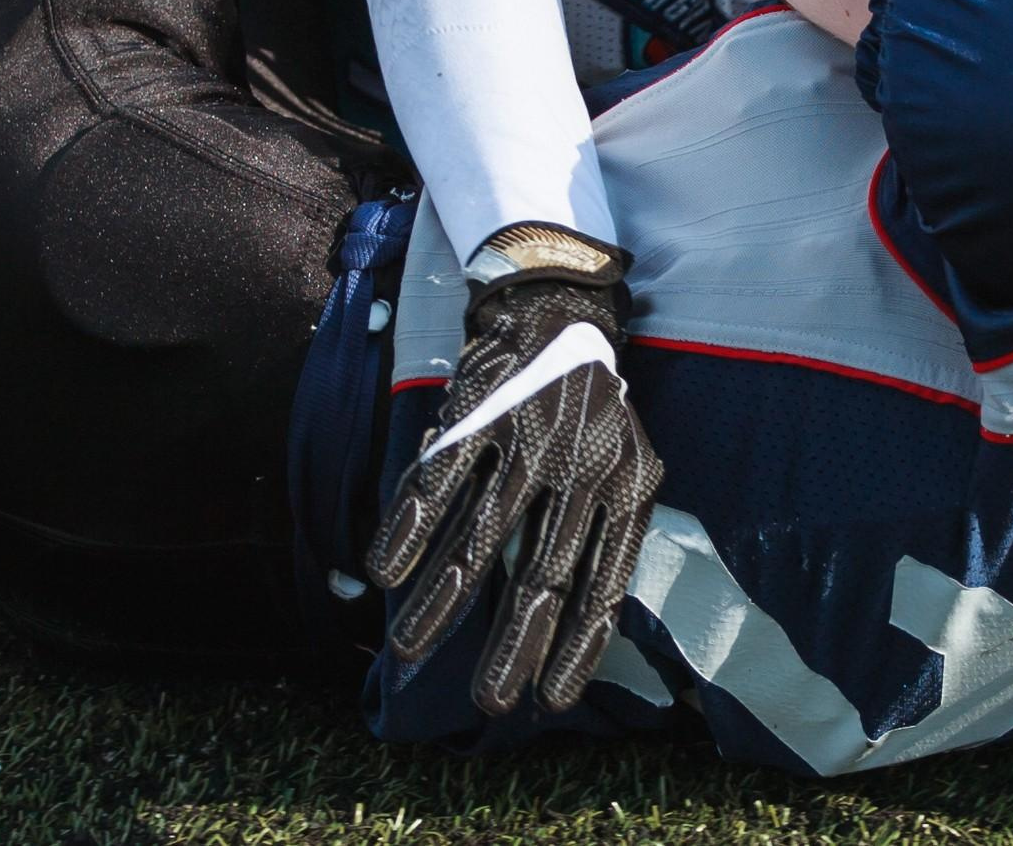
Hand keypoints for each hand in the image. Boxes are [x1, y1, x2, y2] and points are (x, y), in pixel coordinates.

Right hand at [365, 223, 663, 716]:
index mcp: (627, 487)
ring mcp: (526, 442)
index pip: (604, 584)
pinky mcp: (479, 415)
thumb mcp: (626, 464)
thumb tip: (585, 621)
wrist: (557, 312)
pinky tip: (386, 571)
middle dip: (511, 644)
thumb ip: (606, 530)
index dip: (577, 646)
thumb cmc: (593, 408)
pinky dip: (408, 529)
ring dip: (442, 602)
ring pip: (478, 537)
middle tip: (488, 699)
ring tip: (409, 648)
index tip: (550, 700)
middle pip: (541, 575)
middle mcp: (581, 469)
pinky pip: (438, 484)